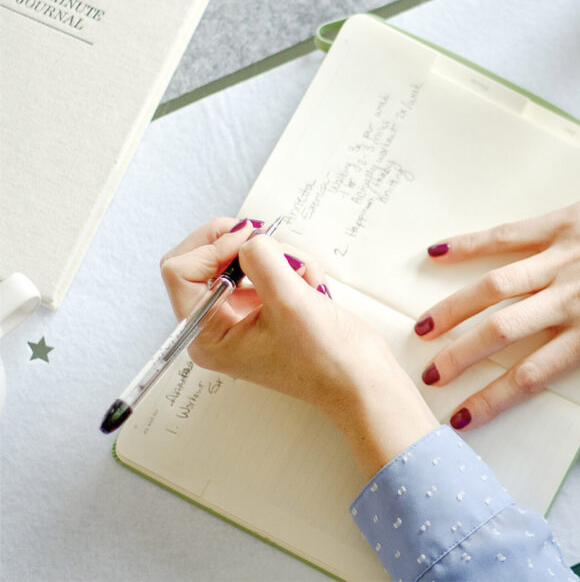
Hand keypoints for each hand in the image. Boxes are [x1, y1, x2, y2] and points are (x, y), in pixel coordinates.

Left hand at [159, 218, 436, 476]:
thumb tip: (248, 237)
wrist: (362, 379)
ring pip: (241, 258)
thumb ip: (260, 260)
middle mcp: (216, 325)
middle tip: (273, 240)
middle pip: (205, 258)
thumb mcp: (289, 301)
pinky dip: (291, 265)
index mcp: (206, 335)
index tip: (250, 239)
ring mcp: (242, 315)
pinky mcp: (266, 307)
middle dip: (244, 246)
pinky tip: (312, 283)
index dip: (212, 246)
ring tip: (306, 276)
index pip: (179, 270)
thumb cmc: (326, 358)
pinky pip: (267, 268)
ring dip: (277, 256)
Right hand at [414, 174, 579, 436]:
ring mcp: (562, 256)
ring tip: (421, 328)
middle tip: (428, 375)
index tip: (462, 417)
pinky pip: (508, 234)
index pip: (532, 374)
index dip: (493, 399)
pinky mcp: (562, 222)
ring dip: (454, 308)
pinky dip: (471, 243)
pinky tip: (437, 253)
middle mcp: (570, 297)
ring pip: (495, 286)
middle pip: (502, 332)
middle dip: (459, 357)